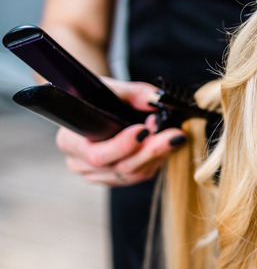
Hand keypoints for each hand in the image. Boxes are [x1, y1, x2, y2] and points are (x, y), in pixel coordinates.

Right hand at [55, 78, 186, 185]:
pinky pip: (138, 177)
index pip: (97, 154)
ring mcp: (96, 175)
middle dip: (151, 150)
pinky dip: (155, 162)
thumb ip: (137, 93)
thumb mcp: (115, 89)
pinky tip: (164, 146)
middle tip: (174, 134)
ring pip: (133, 175)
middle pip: (120, 167)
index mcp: (70, 141)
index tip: (145, 130)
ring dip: (157, 156)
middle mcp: (79, 163)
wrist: (96, 108)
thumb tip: (158, 100)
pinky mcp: (113, 179)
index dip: (123, 145)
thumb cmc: (100, 98)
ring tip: (172, 136)